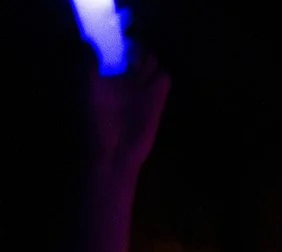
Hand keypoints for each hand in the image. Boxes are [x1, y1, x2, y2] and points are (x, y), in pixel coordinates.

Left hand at [84, 51, 167, 185]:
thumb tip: (91, 44)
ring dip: (148, 60)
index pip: (113, 48)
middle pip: (134, 51)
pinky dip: (162, 76)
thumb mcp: (88, 93)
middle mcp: (123, 79)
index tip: (117, 41)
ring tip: (140, 70)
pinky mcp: (157, 100)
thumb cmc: (96, 124)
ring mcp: (140, 89)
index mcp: (104, 75)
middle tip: (130, 56)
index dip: (116, 41)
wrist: (114, 152)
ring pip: (150, 62)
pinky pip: (164, 79)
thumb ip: (89, 68)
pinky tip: (154, 81)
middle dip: (134, 48)